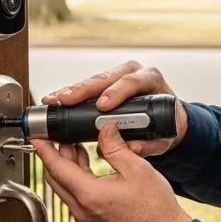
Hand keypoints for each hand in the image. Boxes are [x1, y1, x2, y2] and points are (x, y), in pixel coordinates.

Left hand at [31, 122, 193, 221]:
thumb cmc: (155, 209)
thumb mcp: (137, 169)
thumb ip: (115, 147)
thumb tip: (104, 129)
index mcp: (89, 194)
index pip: (56, 167)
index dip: (44, 148)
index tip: (37, 136)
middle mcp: (82, 209)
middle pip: (55, 178)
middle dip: (54, 156)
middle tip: (59, 138)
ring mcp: (87, 218)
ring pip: (65, 188)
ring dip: (67, 167)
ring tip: (76, 148)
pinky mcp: (94, 221)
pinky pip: (76, 197)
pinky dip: (76, 180)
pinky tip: (88, 168)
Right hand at [41, 60, 187, 157]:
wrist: (166, 120)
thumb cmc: (166, 125)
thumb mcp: (163, 137)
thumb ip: (150, 144)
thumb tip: (132, 149)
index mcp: (151, 80)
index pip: (132, 82)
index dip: (116, 92)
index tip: (102, 105)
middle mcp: (133, 72)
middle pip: (106, 78)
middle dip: (84, 90)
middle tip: (67, 100)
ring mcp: (118, 75)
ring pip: (93, 80)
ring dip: (72, 91)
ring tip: (54, 100)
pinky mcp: (106, 83)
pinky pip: (87, 87)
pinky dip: (71, 94)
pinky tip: (57, 100)